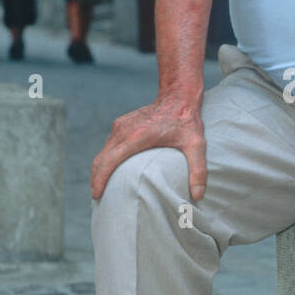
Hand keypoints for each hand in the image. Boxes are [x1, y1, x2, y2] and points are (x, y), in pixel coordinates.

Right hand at [90, 95, 205, 201]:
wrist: (178, 96)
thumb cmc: (187, 122)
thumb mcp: (196, 146)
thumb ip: (198, 171)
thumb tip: (198, 196)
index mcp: (136, 137)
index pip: (109, 161)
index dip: (100, 179)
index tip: (96, 195)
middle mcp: (123, 130)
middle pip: (101, 159)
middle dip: (96, 179)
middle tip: (98, 198)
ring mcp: (120, 126)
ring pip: (103, 152)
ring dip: (99, 170)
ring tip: (102, 188)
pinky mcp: (121, 124)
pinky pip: (108, 146)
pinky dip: (105, 160)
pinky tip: (111, 171)